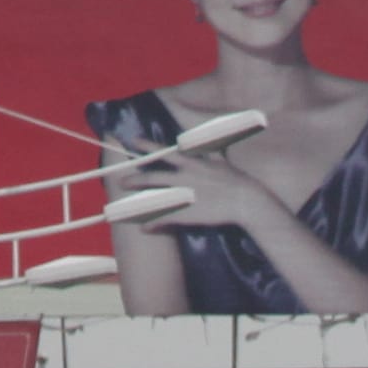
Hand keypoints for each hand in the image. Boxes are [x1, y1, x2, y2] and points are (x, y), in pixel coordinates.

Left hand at [122, 133, 282, 235]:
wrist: (246, 200)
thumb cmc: (236, 179)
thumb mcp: (221, 159)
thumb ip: (209, 150)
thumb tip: (207, 139)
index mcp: (191, 163)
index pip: (164, 152)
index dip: (147, 146)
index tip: (134, 141)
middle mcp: (184, 177)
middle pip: (153, 177)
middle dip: (135, 179)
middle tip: (121, 181)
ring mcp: (184, 196)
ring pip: (155, 198)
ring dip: (138, 201)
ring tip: (123, 204)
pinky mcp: (188, 214)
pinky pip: (166, 219)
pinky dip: (154, 224)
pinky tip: (144, 228)